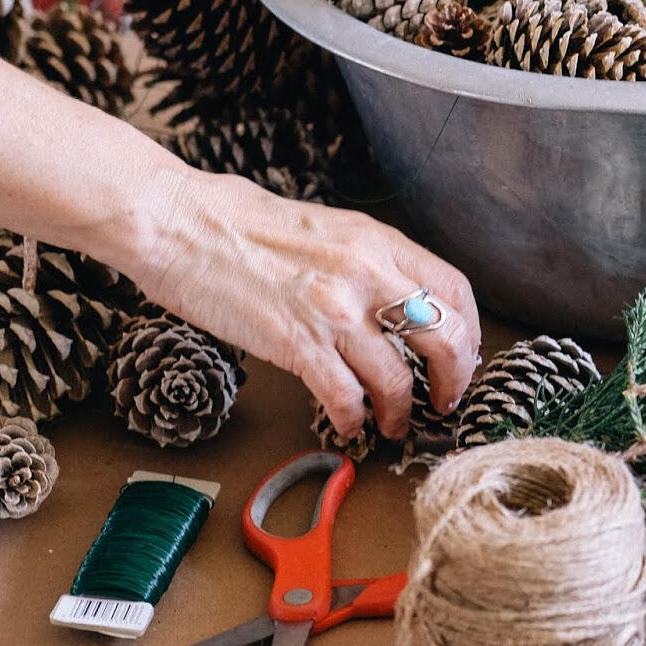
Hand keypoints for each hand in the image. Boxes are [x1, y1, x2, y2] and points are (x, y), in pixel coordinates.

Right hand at [126, 170, 481, 439]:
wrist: (176, 220)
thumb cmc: (239, 220)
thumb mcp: (326, 226)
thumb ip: (367, 260)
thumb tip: (396, 299)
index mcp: (377, 240)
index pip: (454, 290)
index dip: (469, 332)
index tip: (462, 355)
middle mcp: (366, 273)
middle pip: (445, 337)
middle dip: (454, 379)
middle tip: (444, 400)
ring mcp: (332, 310)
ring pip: (397, 378)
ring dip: (401, 411)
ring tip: (394, 424)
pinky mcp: (295, 343)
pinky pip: (345, 396)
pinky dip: (353, 419)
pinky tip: (349, 424)